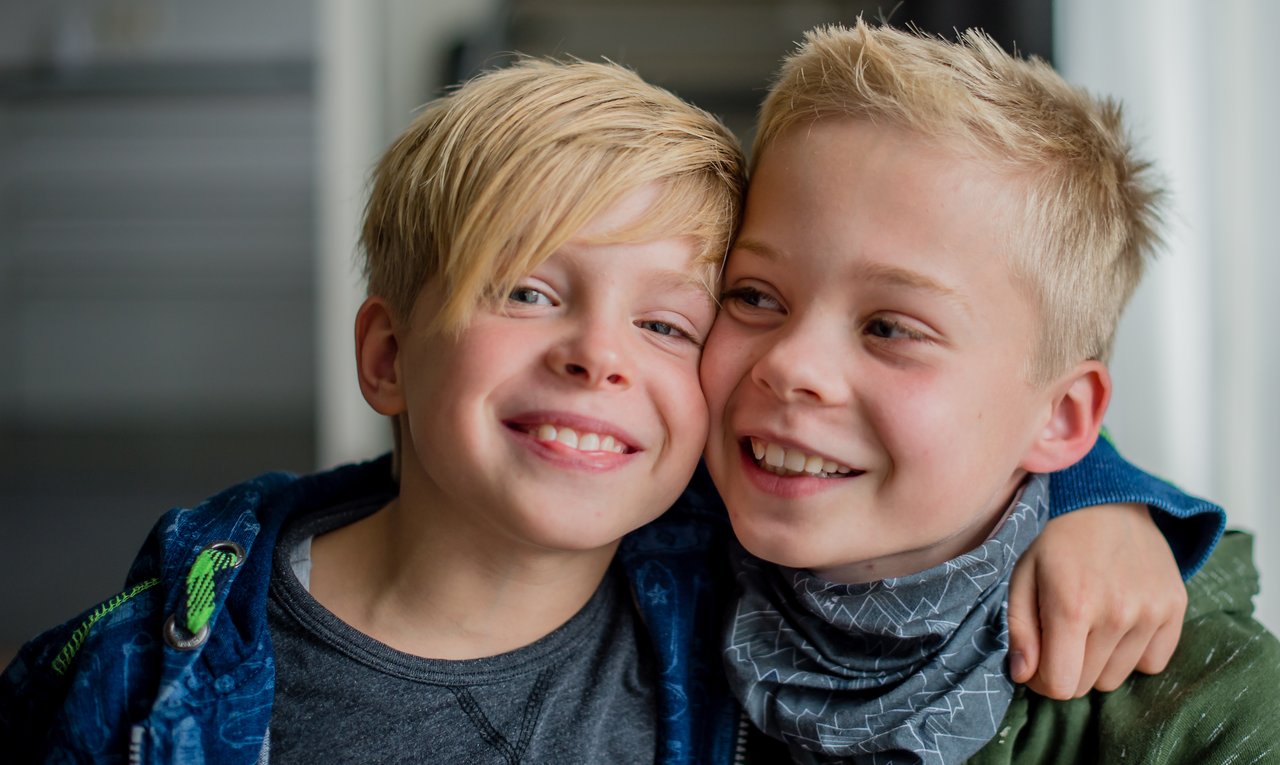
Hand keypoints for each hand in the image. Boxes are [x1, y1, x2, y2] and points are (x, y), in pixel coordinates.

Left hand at [1006, 502, 1185, 698]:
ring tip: (1090, 623)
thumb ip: (1020, 631)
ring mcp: (1151, 612)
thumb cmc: (1057, 543)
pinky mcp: (1175, 609)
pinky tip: (1119, 622)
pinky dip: (1133, 653)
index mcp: (1072, 606)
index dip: (1042, 680)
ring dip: (1099, 661)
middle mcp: (1116, 614)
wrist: (1107, 503)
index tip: (1038, 659)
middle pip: (1087, 684)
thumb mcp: (1023, 577)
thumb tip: (1024, 675)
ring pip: (1118, 678)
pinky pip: (1152, 664)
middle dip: (1068, 667)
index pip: (1061, 684)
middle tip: (1061, 636)